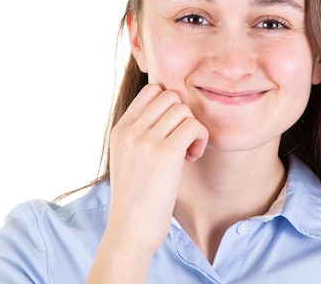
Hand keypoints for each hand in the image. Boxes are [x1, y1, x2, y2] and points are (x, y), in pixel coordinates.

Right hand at [105, 84, 208, 251]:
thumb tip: (171, 110)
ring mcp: (146, 140)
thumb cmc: (135, 198)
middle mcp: (130, 131)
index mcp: (119, 129)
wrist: (130, 230)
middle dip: (183, 115)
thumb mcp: (127, 158)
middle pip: (170, 96)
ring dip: (193, 129)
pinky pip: (194, 126)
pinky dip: (201, 139)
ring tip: (188, 152)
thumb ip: (140, 133)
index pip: (151, 90)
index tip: (172, 129)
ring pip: (184, 110)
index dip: (170, 105)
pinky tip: (192, 157)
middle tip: (183, 142)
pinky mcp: (165, 154)